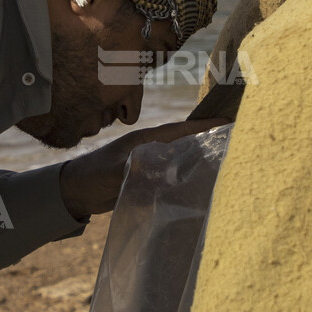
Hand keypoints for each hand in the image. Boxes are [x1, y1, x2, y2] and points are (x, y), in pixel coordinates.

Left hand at [58, 118, 228, 218]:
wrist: (75, 192)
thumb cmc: (93, 176)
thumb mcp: (115, 171)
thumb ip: (138, 167)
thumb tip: (166, 169)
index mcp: (145, 139)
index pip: (180, 129)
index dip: (203, 125)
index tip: (226, 120)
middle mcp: (151, 147)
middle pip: (185, 140)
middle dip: (208, 137)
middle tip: (235, 136)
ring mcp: (150, 161)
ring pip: (181, 156)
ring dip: (200, 155)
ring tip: (226, 156)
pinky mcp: (148, 176)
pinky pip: (174, 172)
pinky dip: (188, 173)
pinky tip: (201, 180)